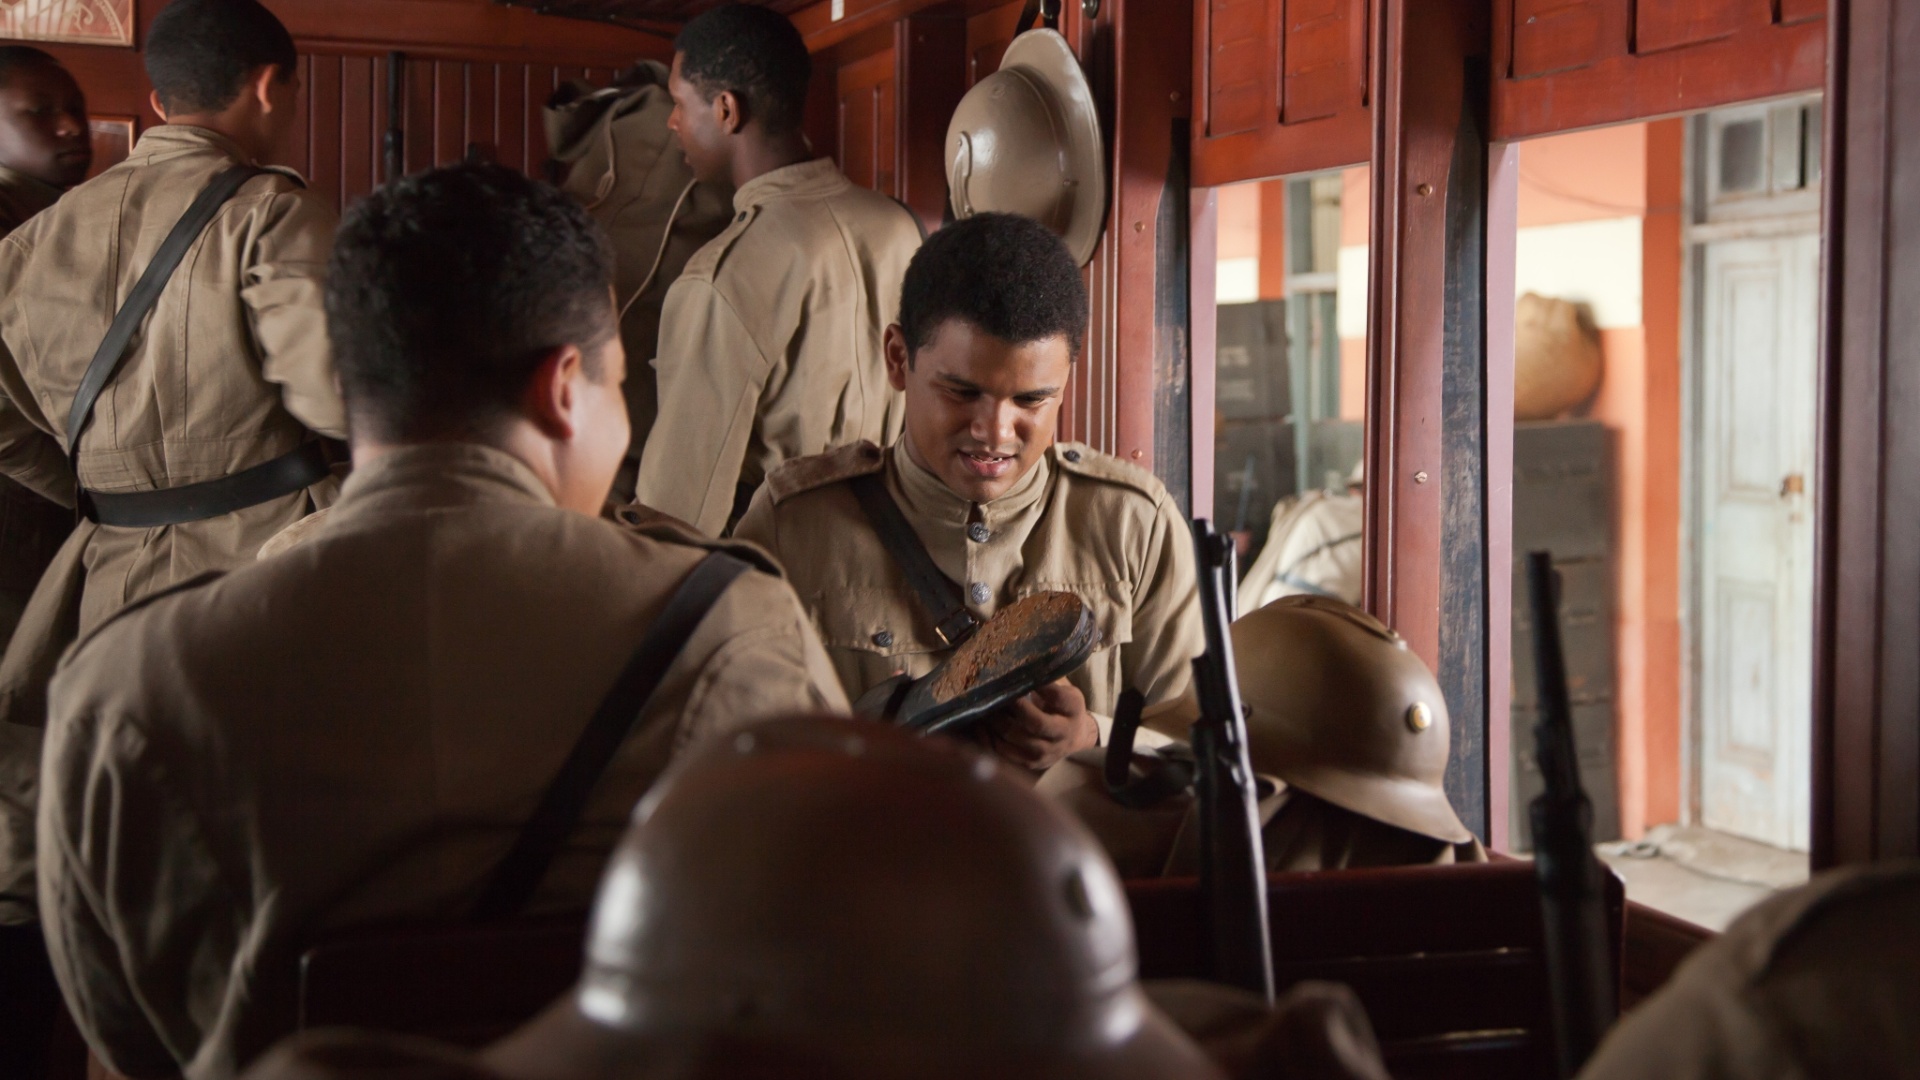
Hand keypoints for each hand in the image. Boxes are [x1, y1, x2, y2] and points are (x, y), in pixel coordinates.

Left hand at [981, 679, 1097, 772]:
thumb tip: (1018, 658)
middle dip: (1013, 706)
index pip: (1057, 697)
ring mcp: (1048, 751)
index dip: (1039, 686)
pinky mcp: (1032, 762)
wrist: (1074, 737)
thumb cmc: (1061, 705)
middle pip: (1036, 723)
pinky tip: (980, 723)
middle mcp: (1064, 733)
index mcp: (1073, 708)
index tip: (1022, 672)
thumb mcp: (1063, 688)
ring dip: (996, 721)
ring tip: (983, 705)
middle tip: (997, 691)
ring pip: (1016, 737)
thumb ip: (1046, 677)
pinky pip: (1004, 751)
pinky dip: (989, 736)